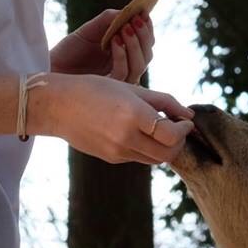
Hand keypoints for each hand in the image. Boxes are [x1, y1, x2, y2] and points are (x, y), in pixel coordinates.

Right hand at [31, 73, 193, 165]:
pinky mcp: (111, 158)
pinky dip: (146, 148)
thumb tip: (189, 114)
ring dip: (164, 148)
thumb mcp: (131, 88)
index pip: (171, 135)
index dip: (184, 130)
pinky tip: (140, 133)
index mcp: (132, 115)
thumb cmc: (95, 90)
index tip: (186, 121)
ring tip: (160, 130)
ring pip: (154, 159)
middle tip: (178, 128)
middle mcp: (125, 137)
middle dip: (178, 143)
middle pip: (167, 154)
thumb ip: (163, 101)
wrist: (58, 106)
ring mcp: (117, 151)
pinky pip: (138, 157)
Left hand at [49, 4, 155, 82]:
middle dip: (144, 36)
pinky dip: (121, 55)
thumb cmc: (70, 50)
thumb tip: (130, 10)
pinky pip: (123, 73)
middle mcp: (125, 68)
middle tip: (135, 21)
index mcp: (125, 54)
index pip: (146, 44)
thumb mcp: (91, 30)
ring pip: (139, 66)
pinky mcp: (108, 89)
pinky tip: (113, 41)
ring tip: (125, 28)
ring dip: (135, 45)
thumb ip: (110, 20)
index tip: (144, 12)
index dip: (148, 29)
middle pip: (147, 55)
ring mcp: (118, 80)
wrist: (51, 67)